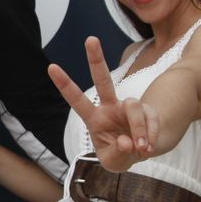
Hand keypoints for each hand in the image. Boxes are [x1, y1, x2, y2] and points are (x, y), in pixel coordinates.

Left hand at [49, 37, 159, 172]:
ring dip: (138, 128)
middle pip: (103, 79)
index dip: (65, 85)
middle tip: (90, 39)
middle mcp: (110, 107)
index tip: (50, 67)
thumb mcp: (112, 162)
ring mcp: (129, 107)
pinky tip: (147, 147)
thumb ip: (117, 153)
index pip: (77, 100)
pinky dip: (150, 135)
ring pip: (133, 106)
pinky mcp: (147, 110)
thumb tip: (126, 141)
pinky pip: (150, 118)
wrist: (141, 153)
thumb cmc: (119, 154)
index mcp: (94, 118)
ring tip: (140, 148)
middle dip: (96, 59)